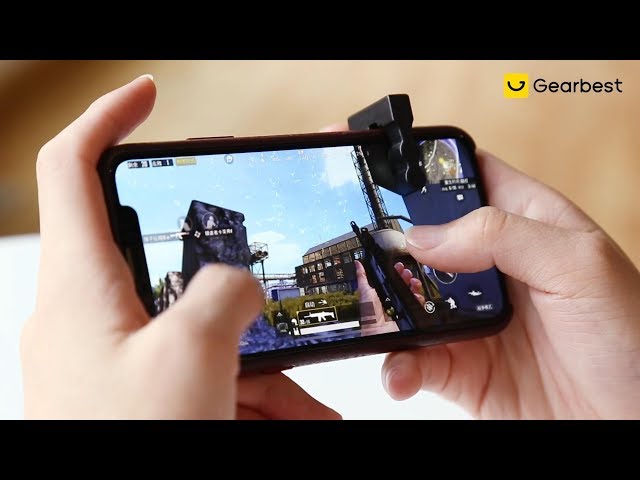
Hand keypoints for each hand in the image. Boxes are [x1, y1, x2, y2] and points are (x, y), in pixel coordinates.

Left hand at [21, 76, 339, 419]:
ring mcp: (122, 362)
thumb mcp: (189, 356)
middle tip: (268, 293)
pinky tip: (294, 418)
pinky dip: (253, 400)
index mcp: (81, 287)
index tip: (147, 96)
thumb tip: (237, 283)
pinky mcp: (143, 398)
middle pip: (169, 265)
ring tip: (305, 405)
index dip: (109, 117)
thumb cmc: (123, 443)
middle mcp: (96, 318)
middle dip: (234, 288)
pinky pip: (208, 382)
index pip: (73, 167)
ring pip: (204, 338)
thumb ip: (223, 294)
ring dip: (261, 368)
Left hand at [354, 260, 421, 334]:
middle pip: (404, 285)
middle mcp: (393, 299)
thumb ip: (362, 277)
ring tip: (414, 282)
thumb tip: (358, 264)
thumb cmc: (369, 314)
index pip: (393, 280)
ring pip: (412, 293)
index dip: (397, 273)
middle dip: (407, 277)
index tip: (399, 266)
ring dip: (415, 285)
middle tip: (407, 272)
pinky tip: (417, 295)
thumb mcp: (364, 292)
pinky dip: (420, 299)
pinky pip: (418, 305)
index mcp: (383, 293)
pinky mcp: (410, 314)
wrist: (378, 332)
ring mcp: (402, 307)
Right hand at [383, 150, 639, 418]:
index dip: (426, 170)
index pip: (468, 178)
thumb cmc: (633, 342)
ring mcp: (472, 318)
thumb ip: (503, 235)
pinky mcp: (460, 367)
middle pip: (424, 239)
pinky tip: (401, 370)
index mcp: (527, 224)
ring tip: (374, 316)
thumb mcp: (580, 266)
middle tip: (360, 246)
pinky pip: (413, 360)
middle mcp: (493, 268)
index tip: (382, 171)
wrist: (630, 426)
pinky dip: (397, 365)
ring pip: (409, 300)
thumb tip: (425, 235)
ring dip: (385, 308)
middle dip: (389, 241)